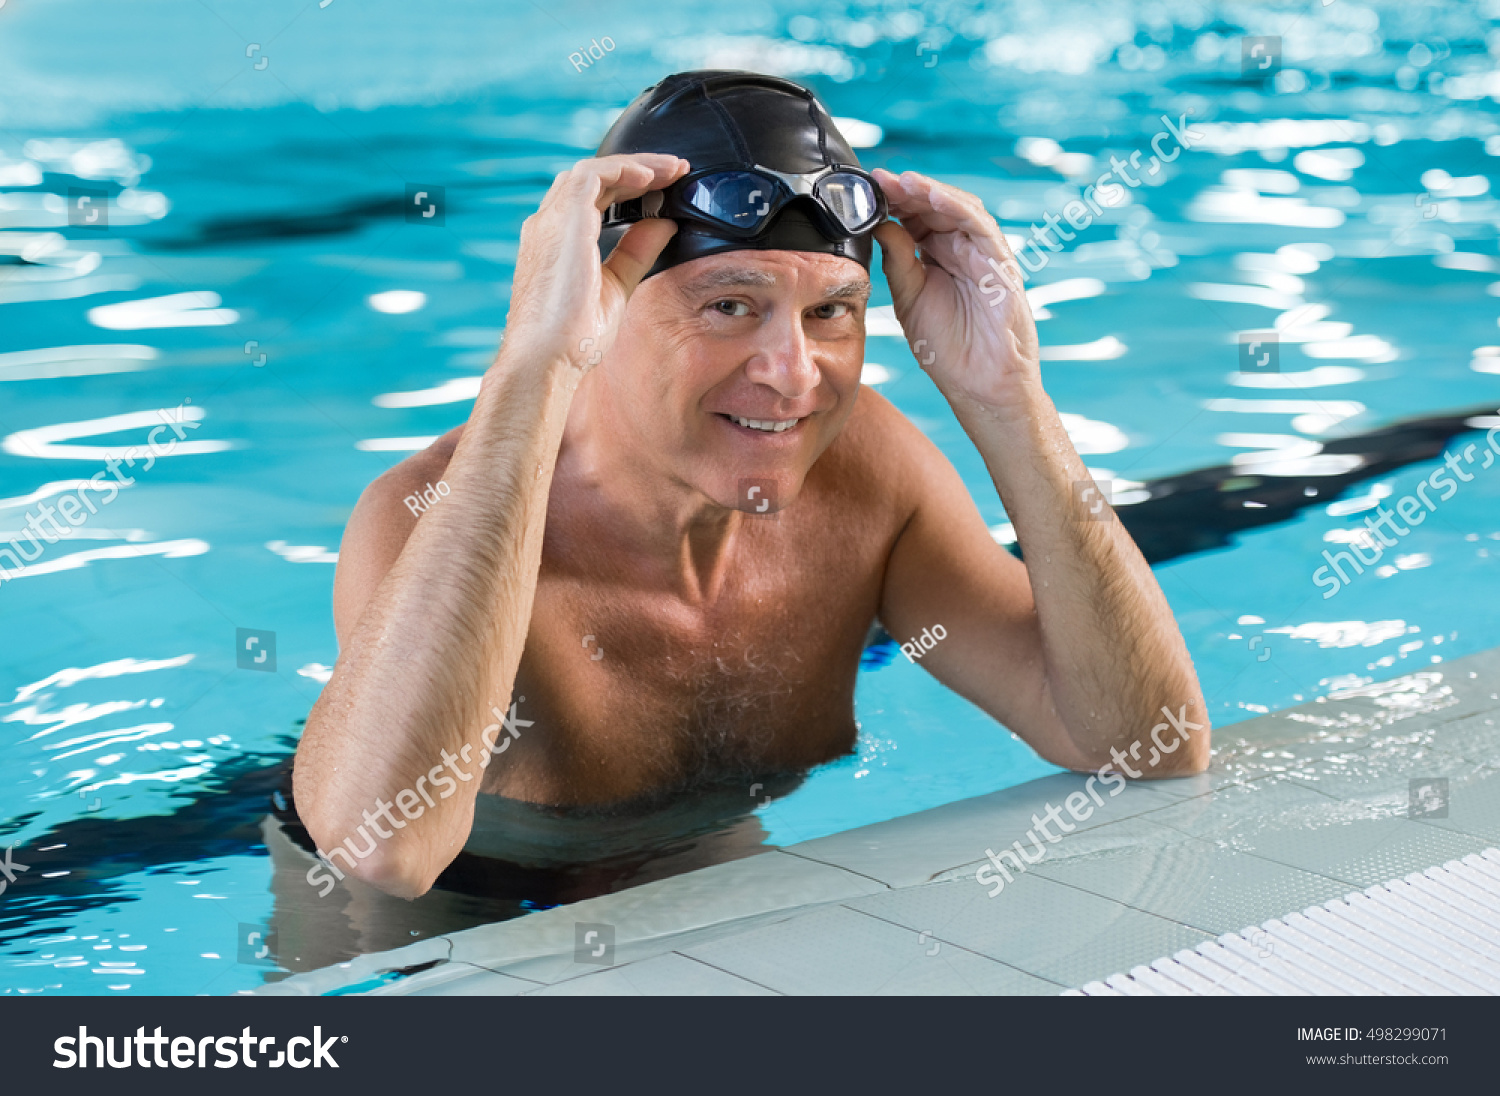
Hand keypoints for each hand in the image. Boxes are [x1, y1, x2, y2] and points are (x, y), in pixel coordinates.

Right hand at [503, 154, 687, 373]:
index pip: (594, 197)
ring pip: (592, 170)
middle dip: (637, 169)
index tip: (666, 186)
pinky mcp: (561, 221)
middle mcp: (549, 225)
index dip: (630, 185)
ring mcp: (551, 221)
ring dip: (634, 164)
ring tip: (671, 170)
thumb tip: (664, 225)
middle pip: (593, 177)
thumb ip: (636, 252)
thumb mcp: (617, 286)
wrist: (547, 359)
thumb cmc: (574, 336)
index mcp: (558, 241)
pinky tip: (652, 177)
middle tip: (677, 171)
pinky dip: (623, 170)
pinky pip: (592, 176)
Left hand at [872, 169, 1040, 414]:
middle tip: (880, 179)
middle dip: (907, 190)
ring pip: (959, 208)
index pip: (916, 218)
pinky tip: (933, 195)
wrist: (978, 384)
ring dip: (930, 190)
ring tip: (904, 181)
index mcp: (939, 257)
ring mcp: (982, 254)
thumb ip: (898, 262)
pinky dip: (957, 207)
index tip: (868, 189)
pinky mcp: (1000, 263)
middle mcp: (962, 250)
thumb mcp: (910, 298)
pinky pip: (981, 226)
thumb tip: (880, 226)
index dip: (894, 202)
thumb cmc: (948, 348)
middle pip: (935, 207)